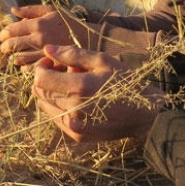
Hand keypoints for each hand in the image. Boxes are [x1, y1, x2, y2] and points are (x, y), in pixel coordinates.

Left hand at [0, 4, 98, 66]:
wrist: (89, 39)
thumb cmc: (69, 23)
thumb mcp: (52, 10)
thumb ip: (31, 10)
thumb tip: (13, 10)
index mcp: (38, 24)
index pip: (10, 30)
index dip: (3, 34)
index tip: (3, 36)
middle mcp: (39, 39)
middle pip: (11, 45)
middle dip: (4, 47)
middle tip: (4, 47)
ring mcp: (44, 54)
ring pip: (18, 58)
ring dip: (12, 57)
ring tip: (13, 55)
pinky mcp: (49, 65)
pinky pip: (29, 68)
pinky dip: (24, 67)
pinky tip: (25, 63)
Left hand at [32, 45, 163, 142]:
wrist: (145, 114)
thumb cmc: (126, 82)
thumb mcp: (102, 61)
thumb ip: (72, 54)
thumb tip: (48, 49)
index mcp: (79, 88)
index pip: (40, 78)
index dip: (42, 66)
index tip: (54, 61)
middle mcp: (73, 110)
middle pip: (40, 93)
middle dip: (46, 79)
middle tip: (64, 71)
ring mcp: (74, 126)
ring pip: (46, 106)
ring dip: (53, 93)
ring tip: (73, 85)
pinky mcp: (77, 136)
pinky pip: (56, 119)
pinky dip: (60, 106)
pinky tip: (78, 99)